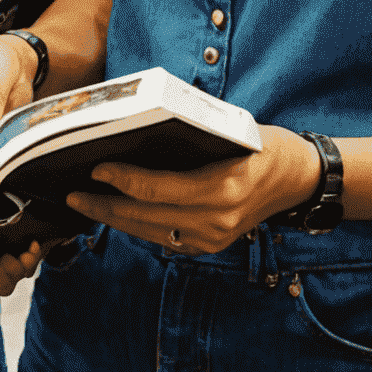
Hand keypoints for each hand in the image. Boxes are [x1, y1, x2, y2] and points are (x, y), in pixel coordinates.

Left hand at [65, 126, 323, 255]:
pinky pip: (163, 238)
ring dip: (114, 219)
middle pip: (146, 217)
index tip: (95, 168)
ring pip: (150, 232)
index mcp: (222, 190)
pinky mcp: (209, 246)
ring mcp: (213, 239)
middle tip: (72, 194)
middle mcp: (216, 221)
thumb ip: (191, 134)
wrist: (299, 180)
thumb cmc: (265, 146)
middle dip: (105, 206)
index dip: (123, 181)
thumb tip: (139, 126)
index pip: (159, 190)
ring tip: (84, 204)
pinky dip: (137, 225)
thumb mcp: (233, 131)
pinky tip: (116, 212)